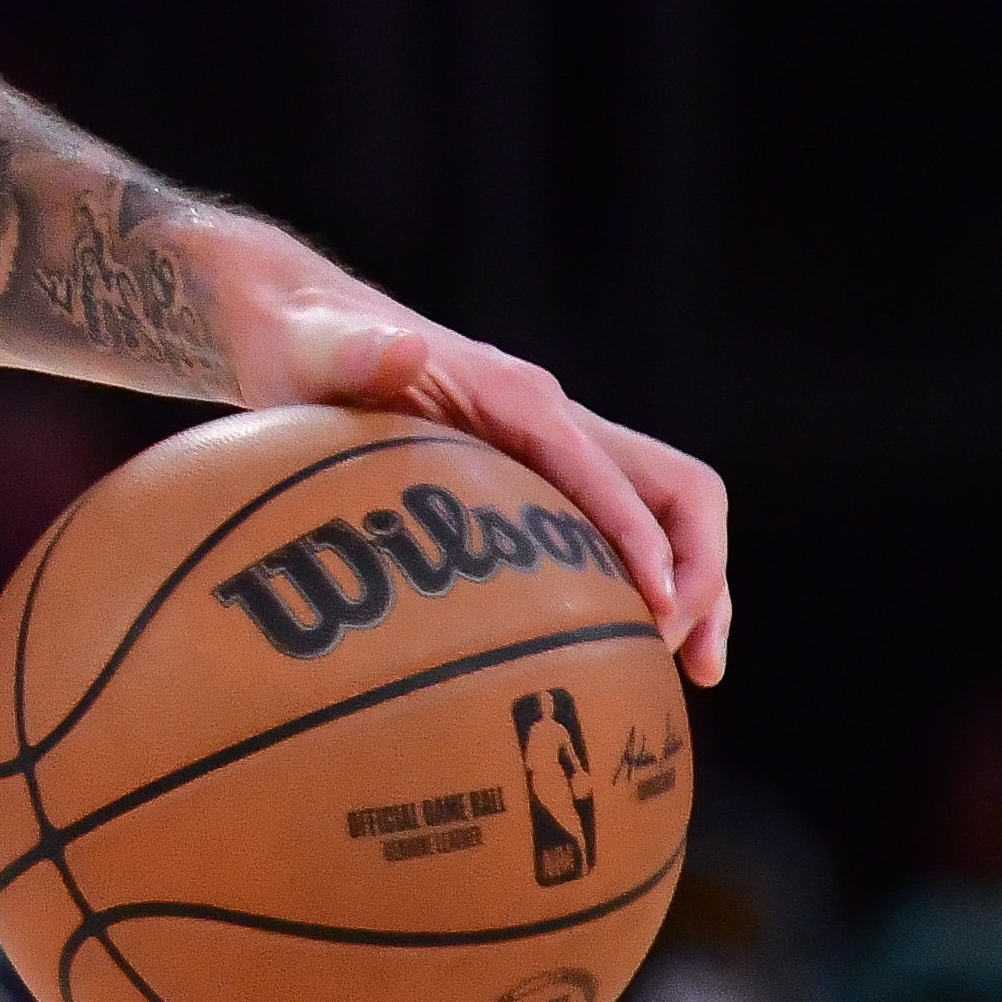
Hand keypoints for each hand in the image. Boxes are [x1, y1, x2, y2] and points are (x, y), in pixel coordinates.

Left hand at [211, 216, 733, 686]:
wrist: (298, 329)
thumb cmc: (307, 345)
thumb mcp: (323, 350)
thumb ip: (362, 354)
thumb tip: (401, 347)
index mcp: (520, 397)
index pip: (613, 473)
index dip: (644, 543)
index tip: (661, 614)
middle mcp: (552, 421)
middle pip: (677, 493)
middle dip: (702, 571)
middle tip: (691, 658)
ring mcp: (550, 450)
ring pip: (661, 518)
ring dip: (693, 587)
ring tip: (696, 672)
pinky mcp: (533, 478)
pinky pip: (614, 534)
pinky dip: (641, 585)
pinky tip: (624, 651)